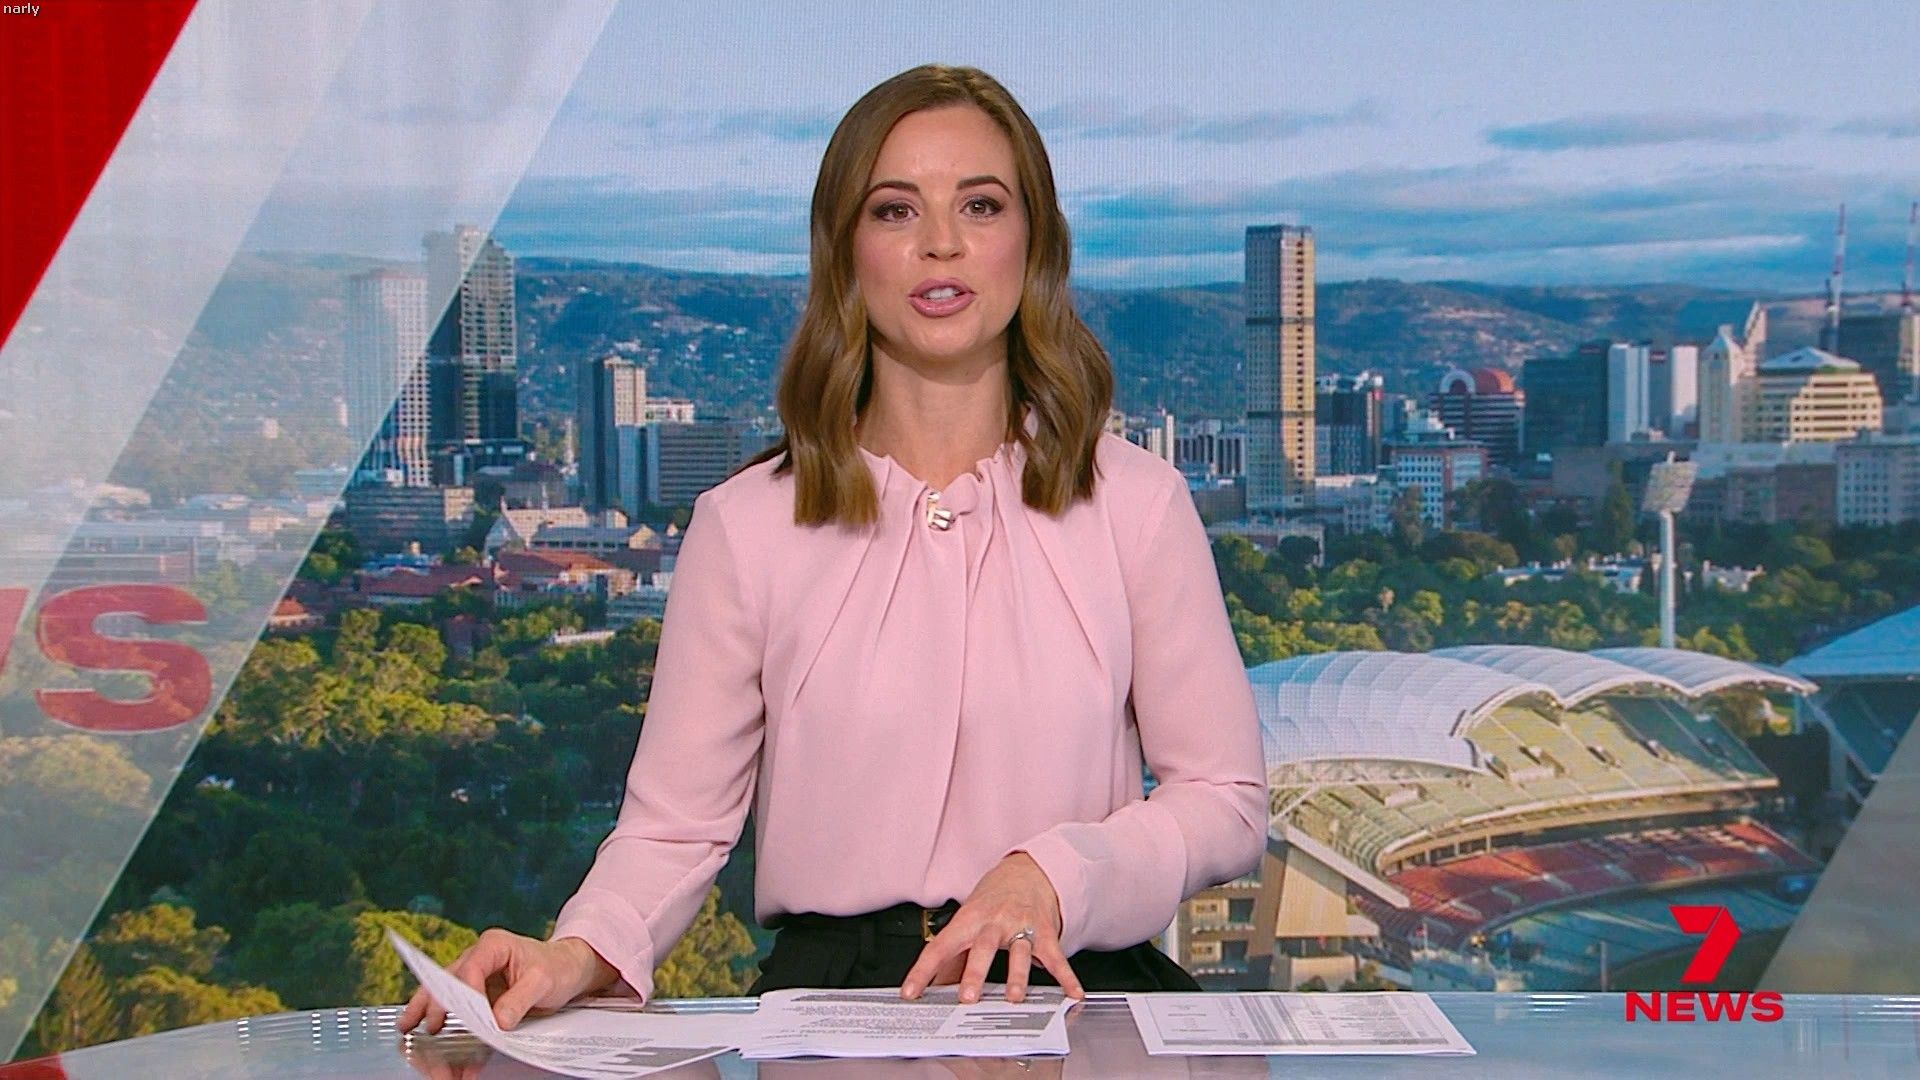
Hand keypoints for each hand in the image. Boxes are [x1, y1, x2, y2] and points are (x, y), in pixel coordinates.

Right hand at [397, 929, 616, 1032]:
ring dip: (425, 1008)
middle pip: (449, 979)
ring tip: (407, 1025)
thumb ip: (520, 999)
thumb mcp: (543, 983)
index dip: (466, 993)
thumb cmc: (556, 968)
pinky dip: (439, 1015)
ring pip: (443, 989)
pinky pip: (453, 1002)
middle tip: (430, 1027)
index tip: (468, 1016)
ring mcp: (474, 974)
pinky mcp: (475, 991)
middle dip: (437, 1004)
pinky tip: (420, 1025)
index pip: (471, 968)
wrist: (566, 969)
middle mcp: (478, 956)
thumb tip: (498, 1021)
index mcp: (494, 946)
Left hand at [900, 852, 1084, 1003]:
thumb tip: (931, 987)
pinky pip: (1056, 957)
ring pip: (1020, 952)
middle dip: (975, 972)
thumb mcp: (967, 921)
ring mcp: (1022, 926)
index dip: (922, 971)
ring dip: (1018, 976)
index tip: (910, 992)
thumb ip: (952, 957)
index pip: (940, 947)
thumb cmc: (993, 900)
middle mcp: (994, 922)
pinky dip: (1066, 977)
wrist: (1029, 872)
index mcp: (968, 921)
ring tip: (1015, 998)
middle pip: (983, 947)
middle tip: (968, 997)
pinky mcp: (1045, 932)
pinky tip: (1073, 993)